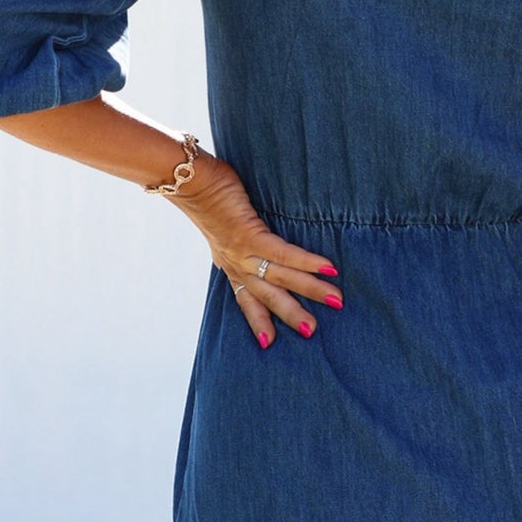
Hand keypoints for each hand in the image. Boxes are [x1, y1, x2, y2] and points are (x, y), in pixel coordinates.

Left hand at [176, 153, 342, 348]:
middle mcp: (235, 263)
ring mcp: (241, 251)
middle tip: (312, 332)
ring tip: (335, 301)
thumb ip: (242, 233)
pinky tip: (327, 269)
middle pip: (267, 296)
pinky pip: (282, 253)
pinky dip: (306, 262)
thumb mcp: (224, 223)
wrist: (186, 179)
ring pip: (279, 278)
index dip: (258, 321)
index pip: (245, 299)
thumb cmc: (207, 193)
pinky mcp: (249, 233)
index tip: (268, 343)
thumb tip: (259, 231)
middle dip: (291, 314)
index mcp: (229, 263)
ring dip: (309, 291)